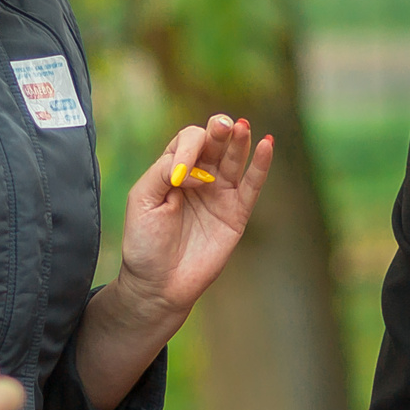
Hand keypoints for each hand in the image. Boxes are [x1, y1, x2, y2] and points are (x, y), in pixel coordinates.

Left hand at [112, 114, 273, 320]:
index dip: (188, 149)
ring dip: (239, 141)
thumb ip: (164, 172)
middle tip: (223, 125)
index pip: (188, 141)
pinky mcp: (236, 213)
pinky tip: (267, 144)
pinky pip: (252, 185)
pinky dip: (261, 165)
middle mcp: (199, 176)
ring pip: (234, 159)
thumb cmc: (145, 243)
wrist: (158, 284)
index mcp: (173, 169)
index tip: (179, 179)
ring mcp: (219, 194)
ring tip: (241, 127)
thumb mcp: (142, 200)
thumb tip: (197, 168)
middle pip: (214, 142)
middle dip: (218, 131)